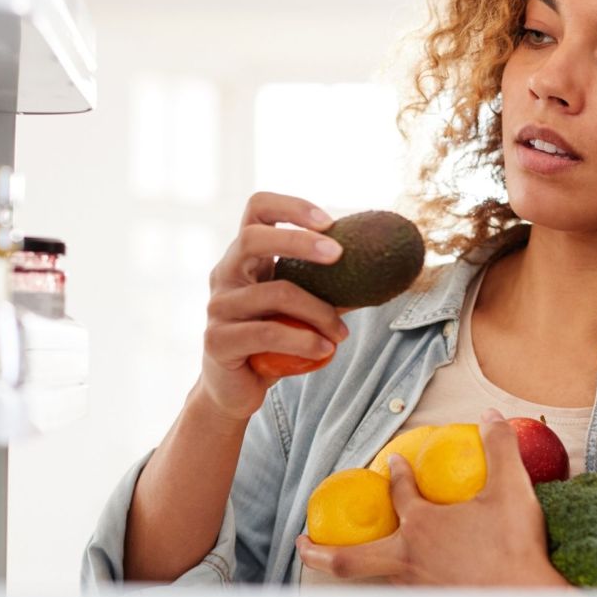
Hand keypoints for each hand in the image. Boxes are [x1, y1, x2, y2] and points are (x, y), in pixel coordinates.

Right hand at [198, 193, 350, 420]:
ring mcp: (217, 306)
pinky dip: (304, 340)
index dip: (292, 207)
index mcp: (245, 257)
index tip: (330, 222)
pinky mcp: (217, 340)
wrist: (236, 390)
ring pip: (275, 293)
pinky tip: (325, 350)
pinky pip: (267, 333)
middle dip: (299, 241)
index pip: (257, 209)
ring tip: (342, 334)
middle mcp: (225, 274)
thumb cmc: (273, 342)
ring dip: (319, 311)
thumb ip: (328, 288)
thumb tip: (379, 272)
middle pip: (252, 238)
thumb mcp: (300, 308)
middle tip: (339, 255)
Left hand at [297, 409, 567, 587]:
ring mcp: (416, 592)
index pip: (400, 493)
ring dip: (364, 567)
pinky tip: (407, 590)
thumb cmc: (514, 548)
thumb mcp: (510, 488)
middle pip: (348, 559)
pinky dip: (395, 590)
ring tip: (359, 561)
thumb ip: (499, 447)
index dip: (397, 475)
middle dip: (319, 551)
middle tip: (301, 543)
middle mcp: (408, 561)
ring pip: (379, 578)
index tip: (393, 464)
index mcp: (421, 526)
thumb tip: (490, 415)